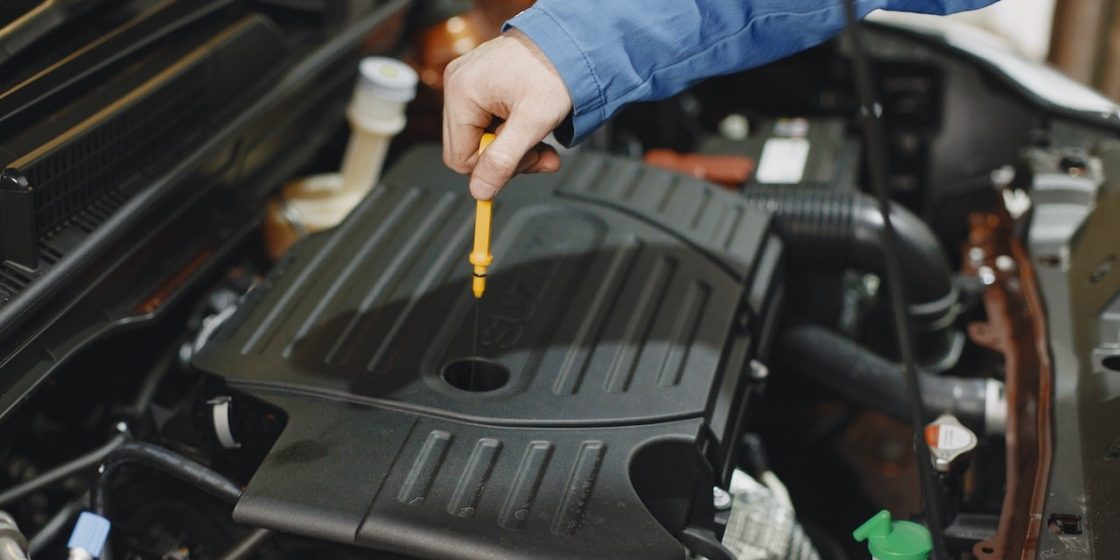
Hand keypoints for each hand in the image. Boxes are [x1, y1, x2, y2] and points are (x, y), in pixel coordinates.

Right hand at [442, 29, 571, 199]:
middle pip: (469, 148)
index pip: (461, 158)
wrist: (569, 41)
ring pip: (480, 136)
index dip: (494, 168)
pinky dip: (511, 128)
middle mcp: (457, 84)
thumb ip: (504, 161)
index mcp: (462, 93)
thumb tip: (480, 191)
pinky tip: (530, 120)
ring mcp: (466, 81)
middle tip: (540, 151)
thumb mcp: (532, 123)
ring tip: (540, 134)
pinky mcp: (479, 81)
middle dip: (508, 157)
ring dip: (513, 145)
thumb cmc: (554, 70)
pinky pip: (486, 119)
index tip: (527, 161)